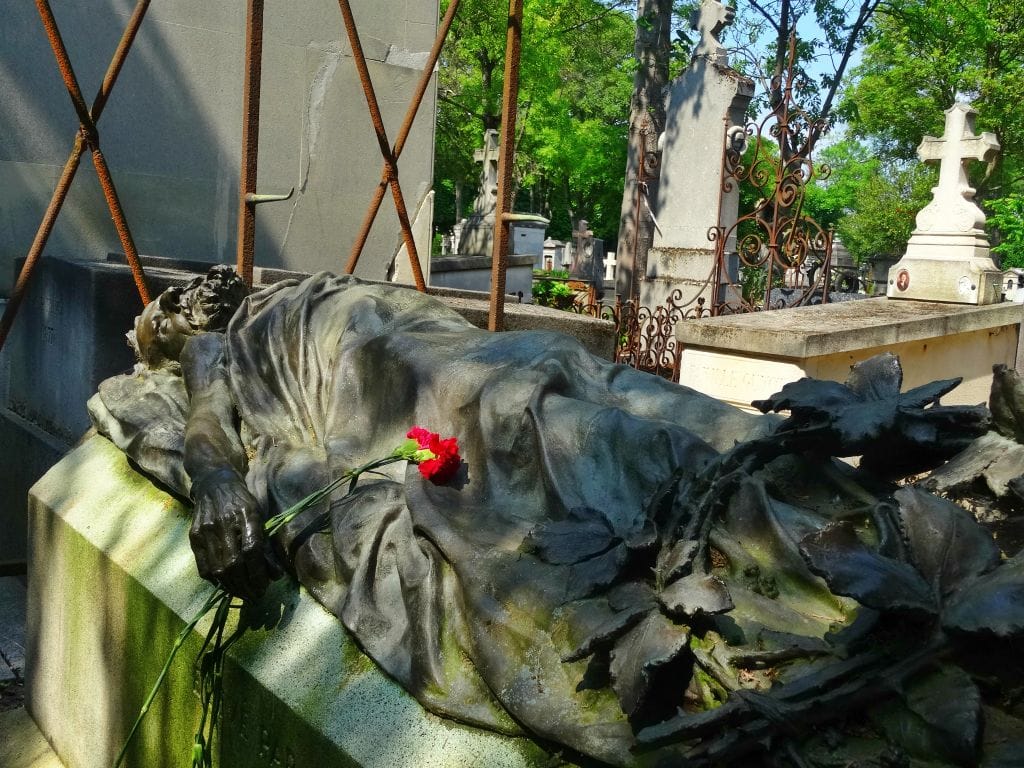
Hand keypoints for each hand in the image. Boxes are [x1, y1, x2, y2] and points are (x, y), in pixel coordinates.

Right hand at [189, 469, 276, 599]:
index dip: (258, 573)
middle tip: (256, 596)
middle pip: (233, 564)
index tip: (265, 586)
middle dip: (246, 585)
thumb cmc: (243, 501)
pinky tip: (227, 585)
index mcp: (245, 514)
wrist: (214, 484)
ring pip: (217, 569)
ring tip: (244, 594)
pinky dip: (216, 581)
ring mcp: (205, 530)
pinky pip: (203, 567)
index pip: (251, 551)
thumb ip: (267, 546)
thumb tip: (276, 576)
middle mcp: (223, 523)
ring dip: (232, 588)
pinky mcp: (193, 537)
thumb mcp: (260, 517)